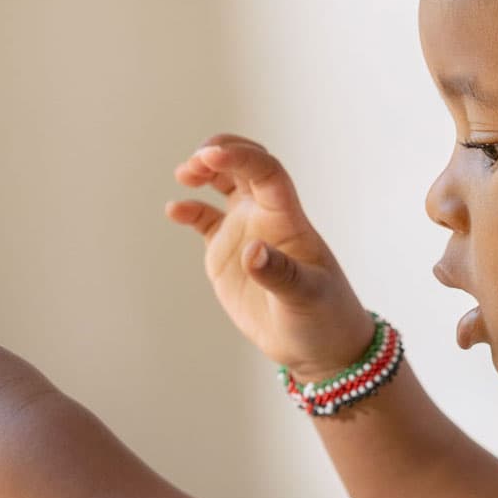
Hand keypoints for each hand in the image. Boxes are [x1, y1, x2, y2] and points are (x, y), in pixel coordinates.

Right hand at [167, 135, 375, 379]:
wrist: (319, 345)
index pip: (265, 172)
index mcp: (288, 218)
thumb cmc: (323, 317)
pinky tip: (174, 210)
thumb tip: (252, 251)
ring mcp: (245, 231)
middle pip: (245, 165)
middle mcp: (266, 217)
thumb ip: (280, 273)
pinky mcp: (227, 253)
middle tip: (194, 163)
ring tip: (183, 175)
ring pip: (224, 184)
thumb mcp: (307, 297)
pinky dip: (188, 210)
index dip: (239, 157)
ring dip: (204, 171)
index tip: (210, 155)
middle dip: (219, 153)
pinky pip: (205, 220)